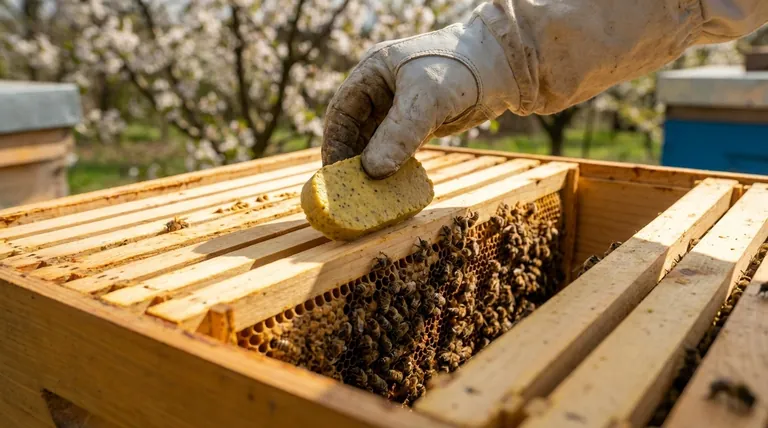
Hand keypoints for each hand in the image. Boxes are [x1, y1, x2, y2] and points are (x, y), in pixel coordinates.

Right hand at [321, 14, 516, 178]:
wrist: (501, 69)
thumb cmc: (460, 70)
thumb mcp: (426, 100)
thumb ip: (399, 134)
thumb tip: (373, 171)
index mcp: (372, 72)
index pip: (342, 111)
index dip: (335, 143)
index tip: (334, 173)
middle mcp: (381, 89)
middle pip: (355, 129)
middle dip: (352, 159)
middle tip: (349, 190)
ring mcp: (398, 107)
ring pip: (375, 141)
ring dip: (372, 165)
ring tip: (368, 193)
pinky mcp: (417, 123)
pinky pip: (396, 148)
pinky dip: (392, 165)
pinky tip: (390, 185)